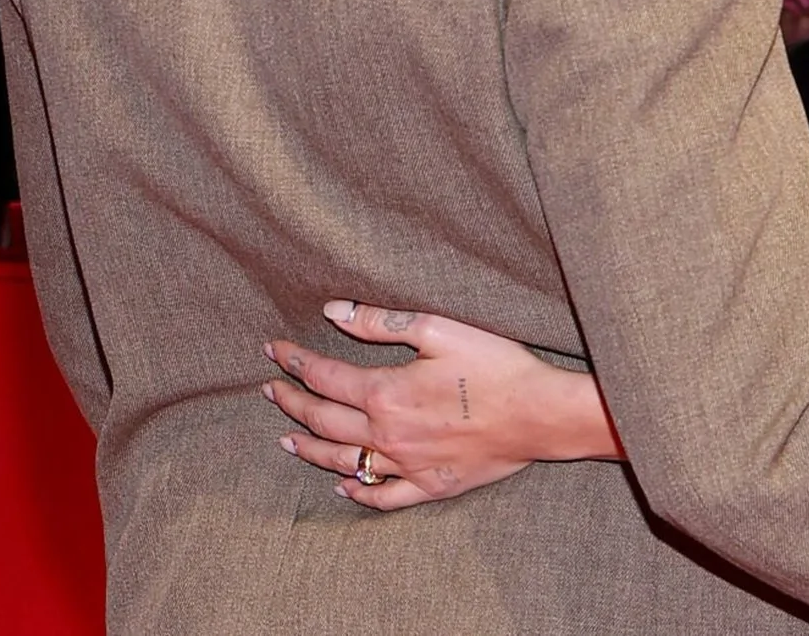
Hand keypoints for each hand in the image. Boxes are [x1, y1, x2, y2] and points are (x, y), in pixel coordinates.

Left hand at [263, 299, 617, 511]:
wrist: (539, 414)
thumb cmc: (495, 365)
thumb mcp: (438, 329)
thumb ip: (380, 322)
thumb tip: (333, 311)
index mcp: (385, 392)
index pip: (323, 376)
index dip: (294, 361)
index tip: (273, 349)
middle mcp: (387, 435)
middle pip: (324, 420)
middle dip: (291, 402)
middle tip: (270, 390)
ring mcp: (407, 465)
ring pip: (343, 461)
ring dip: (310, 448)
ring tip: (287, 438)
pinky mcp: (431, 486)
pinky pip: (383, 496)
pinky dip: (357, 492)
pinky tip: (342, 485)